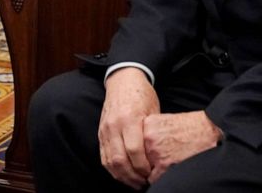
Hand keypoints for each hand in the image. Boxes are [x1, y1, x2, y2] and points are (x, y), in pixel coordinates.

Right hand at [98, 67, 159, 188]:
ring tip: (135, 183)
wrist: (123, 80)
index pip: (134, 150)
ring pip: (110, 162)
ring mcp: (105, 130)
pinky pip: (104, 157)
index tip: (152, 174)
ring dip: (123, 176)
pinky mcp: (100, 133)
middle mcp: (114, 125)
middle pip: (120, 160)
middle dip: (133, 177)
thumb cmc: (142, 94)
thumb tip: (161, 157)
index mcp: (129, 118)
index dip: (143, 167)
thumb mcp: (153, 110)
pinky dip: (113, 170)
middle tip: (145, 183)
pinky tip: (123, 174)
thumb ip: (153, 133)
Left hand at [143, 110, 222, 183]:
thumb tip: (139, 147)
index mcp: (147, 125)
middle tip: (154, 163)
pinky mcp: (164, 165)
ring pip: (143, 170)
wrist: (210, 130)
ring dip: (150, 172)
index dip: (138, 153)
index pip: (132, 144)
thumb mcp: (165, 122)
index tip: (144, 156)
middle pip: (136, 157)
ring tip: (164, 165)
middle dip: (143, 163)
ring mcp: (155, 152)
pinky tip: (170, 170)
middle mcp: (147, 138)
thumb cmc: (191, 127)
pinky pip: (153, 179)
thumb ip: (150, 132)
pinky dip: (160, 178)